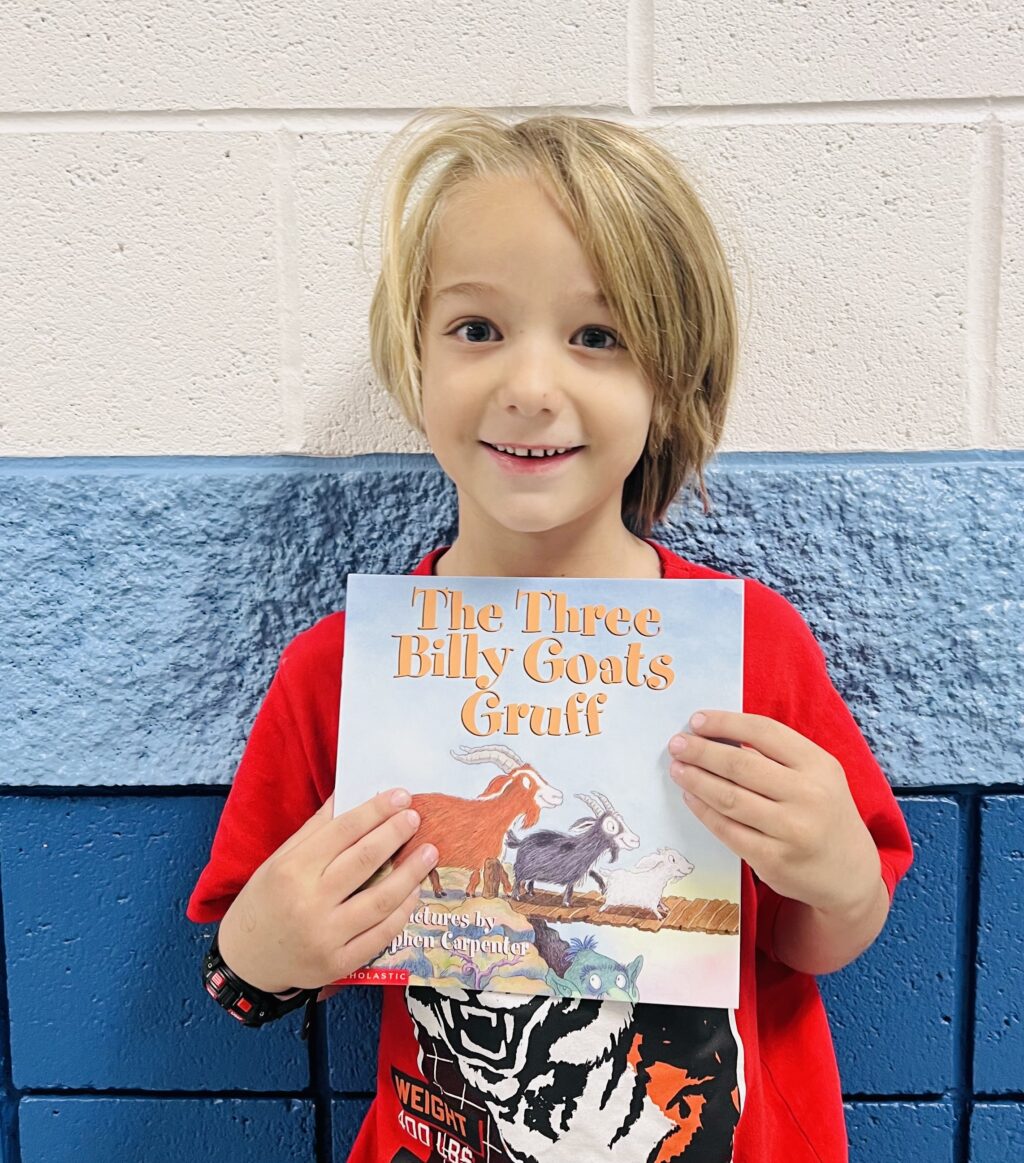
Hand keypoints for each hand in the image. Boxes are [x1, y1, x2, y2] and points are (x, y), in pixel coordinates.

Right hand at [217, 789, 437, 992]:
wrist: (246, 961)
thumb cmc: (265, 901)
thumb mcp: (279, 859)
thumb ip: (316, 829)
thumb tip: (349, 795)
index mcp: (292, 870)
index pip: (343, 831)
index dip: (376, 811)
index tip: (401, 796)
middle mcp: (309, 902)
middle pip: (365, 860)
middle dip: (396, 834)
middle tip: (416, 817)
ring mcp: (326, 936)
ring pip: (381, 899)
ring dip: (411, 873)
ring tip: (430, 852)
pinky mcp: (339, 963)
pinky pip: (381, 935)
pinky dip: (403, 911)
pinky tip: (414, 891)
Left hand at [668, 711, 880, 914]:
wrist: (850, 874)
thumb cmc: (824, 813)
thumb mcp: (819, 776)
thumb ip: (779, 756)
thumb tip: (719, 736)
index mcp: (819, 765)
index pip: (764, 732)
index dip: (726, 723)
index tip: (698, 720)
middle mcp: (809, 795)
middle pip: (741, 765)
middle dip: (702, 751)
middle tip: (677, 743)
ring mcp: (792, 830)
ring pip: (729, 797)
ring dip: (696, 779)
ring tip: (677, 768)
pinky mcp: (774, 860)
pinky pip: (728, 829)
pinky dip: (703, 810)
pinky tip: (690, 796)